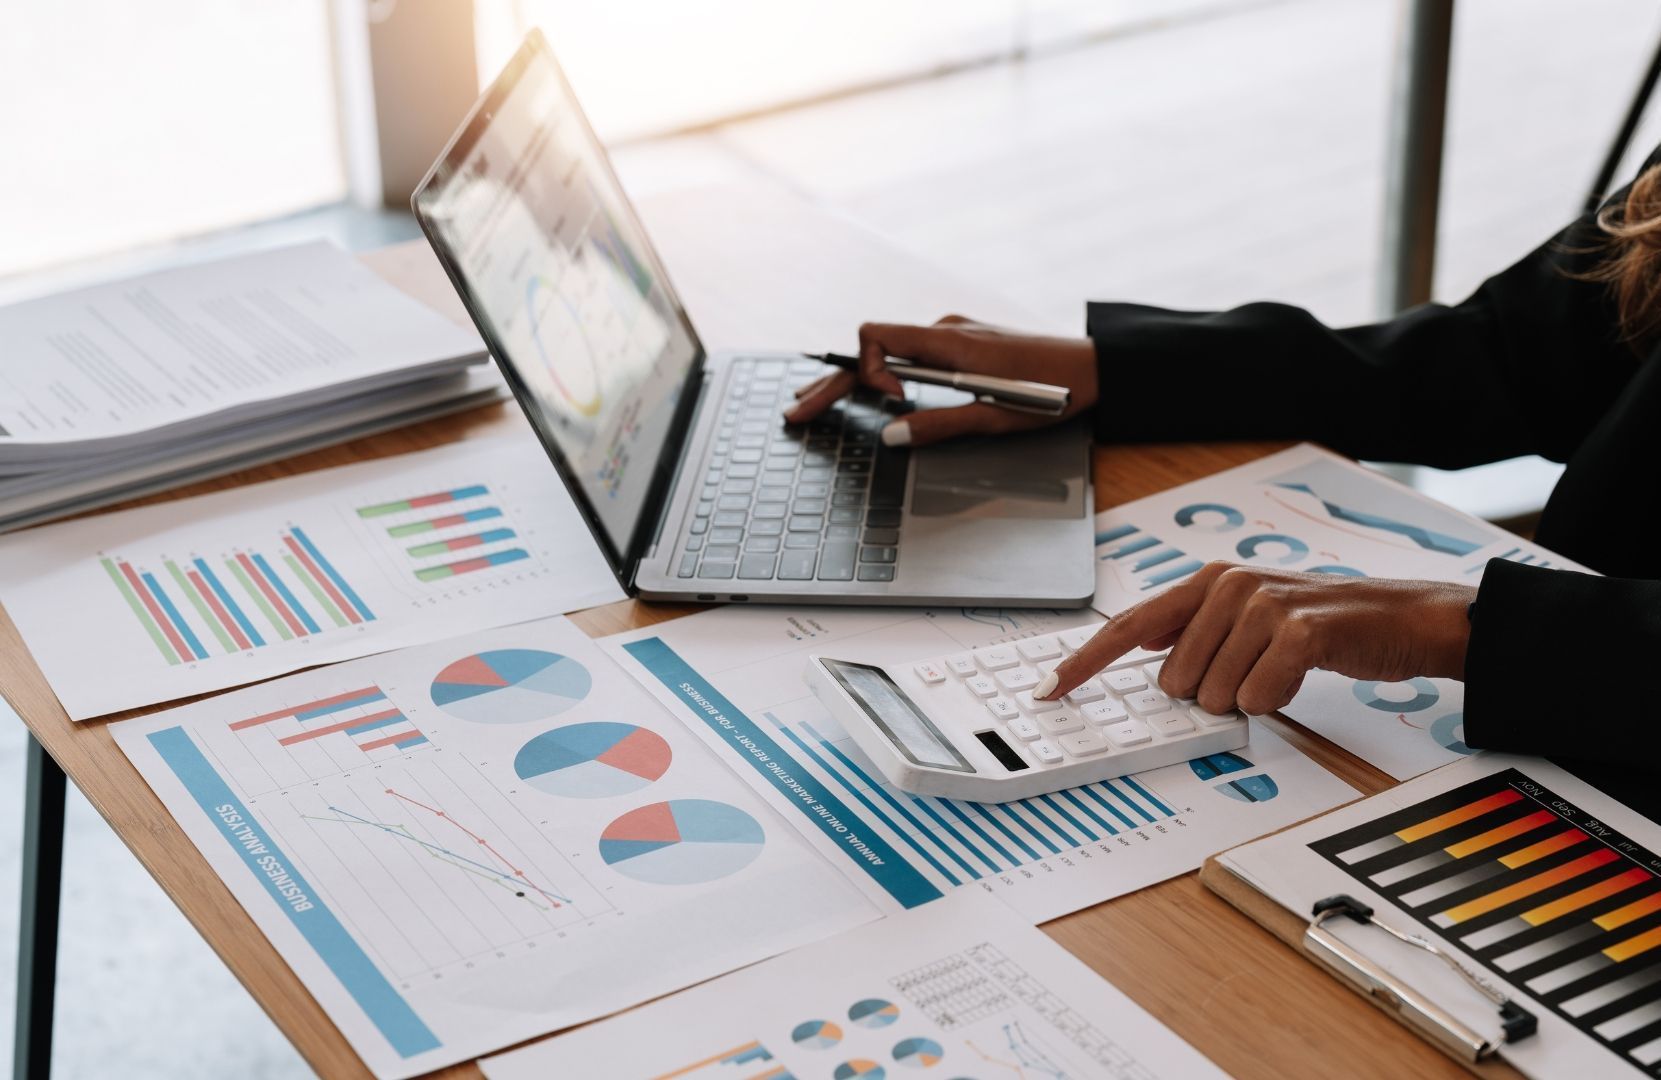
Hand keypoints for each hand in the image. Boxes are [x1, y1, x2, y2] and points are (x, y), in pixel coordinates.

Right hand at [782, 315, 1098, 446]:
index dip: (868, 371)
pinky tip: (873, 393)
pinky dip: (883, 372)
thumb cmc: (1053, 392)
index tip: (892, 404)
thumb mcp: (995, 418)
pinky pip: (911, 353)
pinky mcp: (963, 344)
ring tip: (818, 402)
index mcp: (948, 343)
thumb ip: (939, 425)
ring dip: (855, 377)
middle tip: (797, 411)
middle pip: (871, 350)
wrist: (1096, 368)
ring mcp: (953, 335)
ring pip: (888, 351)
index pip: (876, 336)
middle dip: (833, 381)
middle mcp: (944, 331)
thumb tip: (891, 435)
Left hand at [1035, 562, 1474, 715]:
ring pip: (1213, 695)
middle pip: (1174, 679)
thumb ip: (1192, 628)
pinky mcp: (1298, 630)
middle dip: (1211, 693)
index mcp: (1206, 582)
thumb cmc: (1321, 623)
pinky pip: (1256, 697)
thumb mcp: (1248, 616)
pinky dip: (1276, 701)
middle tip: (1255, 670)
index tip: (1049, 689)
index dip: (1085, 661)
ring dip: (1248, 698)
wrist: (1399, 618)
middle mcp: (1227, 585)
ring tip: (1281, 669)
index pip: (1127, 626)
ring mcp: (1262, 604)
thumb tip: (1141, 647)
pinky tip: (1299, 676)